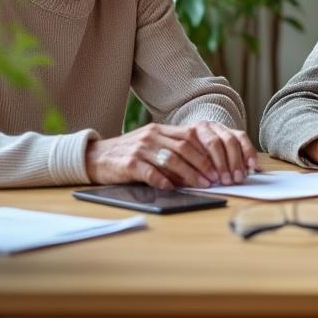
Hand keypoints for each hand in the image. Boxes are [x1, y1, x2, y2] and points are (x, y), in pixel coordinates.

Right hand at [85, 121, 256, 190]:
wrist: (96, 157)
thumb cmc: (129, 154)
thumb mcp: (152, 145)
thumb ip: (173, 150)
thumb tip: (201, 167)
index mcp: (161, 130)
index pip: (191, 137)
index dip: (208, 151)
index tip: (220, 166)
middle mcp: (152, 136)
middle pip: (185, 148)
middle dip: (204, 164)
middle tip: (216, 178)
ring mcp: (140, 149)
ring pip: (172, 159)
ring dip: (190, 174)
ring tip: (201, 184)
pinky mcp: (129, 163)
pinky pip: (150, 172)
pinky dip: (163, 181)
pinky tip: (172, 188)